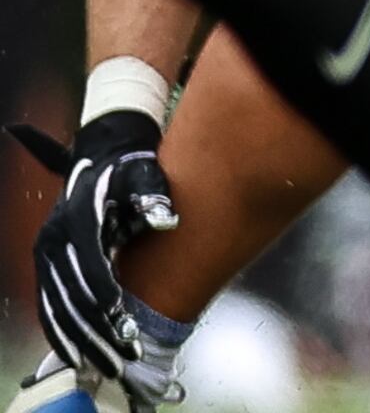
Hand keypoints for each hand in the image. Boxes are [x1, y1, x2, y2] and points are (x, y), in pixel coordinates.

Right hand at [15, 113, 177, 399]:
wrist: (102, 157)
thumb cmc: (131, 169)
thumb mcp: (145, 173)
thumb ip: (154, 195)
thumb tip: (167, 219)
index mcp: (78, 219)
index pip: (91, 266)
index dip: (107, 297)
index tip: (125, 324)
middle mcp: (55, 241)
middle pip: (72, 296)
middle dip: (97, 331)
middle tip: (124, 357)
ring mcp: (47, 256)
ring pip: (57, 309)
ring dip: (81, 341)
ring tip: (107, 365)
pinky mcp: (48, 268)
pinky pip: (50, 308)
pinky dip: (62, 334)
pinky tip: (79, 357)